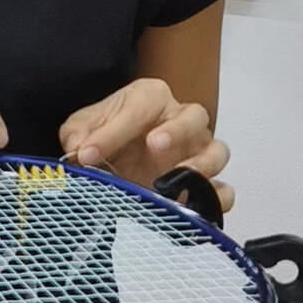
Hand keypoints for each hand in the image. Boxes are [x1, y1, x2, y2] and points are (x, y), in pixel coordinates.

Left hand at [58, 78, 233, 211]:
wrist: (117, 157)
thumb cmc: (105, 134)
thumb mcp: (82, 129)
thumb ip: (78, 135)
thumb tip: (77, 150)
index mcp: (150, 98)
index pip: (138, 108)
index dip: (111, 131)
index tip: (87, 153)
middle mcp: (180, 119)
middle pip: (195, 117)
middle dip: (176, 130)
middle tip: (154, 144)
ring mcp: (198, 151)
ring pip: (217, 151)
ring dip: (200, 165)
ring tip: (173, 179)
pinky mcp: (207, 183)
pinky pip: (225, 190)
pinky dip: (214, 199)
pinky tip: (192, 204)